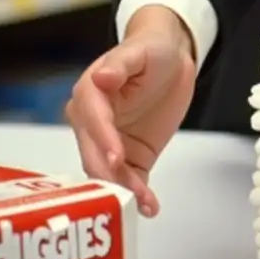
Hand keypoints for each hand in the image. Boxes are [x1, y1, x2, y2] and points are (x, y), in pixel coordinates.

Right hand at [65, 7, 196, 216]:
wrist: (170, 59)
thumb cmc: (149, 50)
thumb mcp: (139, 50)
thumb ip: (121, 64)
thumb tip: (101, 76)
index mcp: (89, 95)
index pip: (93, 120)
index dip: (103, 139)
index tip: (116, 156)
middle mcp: (92, 124)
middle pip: (94, 154)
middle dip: (110, 175)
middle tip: (128, 192)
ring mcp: (110, 144)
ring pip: (109, 174)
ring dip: (123, 191)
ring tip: (143, 203)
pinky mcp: (130, 157)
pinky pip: (130, 180)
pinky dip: (138, 196)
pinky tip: (149, 208)